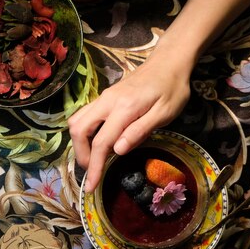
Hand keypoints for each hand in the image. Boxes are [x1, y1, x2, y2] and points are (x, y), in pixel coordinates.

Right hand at [68, 46, 191, 192]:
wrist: (169, 62)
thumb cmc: (172, 89)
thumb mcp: (165, 113)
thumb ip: (140, 131)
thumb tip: (117, 150)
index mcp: (124, 108)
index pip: (100, 142)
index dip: (94, 166)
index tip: (90, 186)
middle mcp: (107, 102)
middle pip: (79, 130)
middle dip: (81, 154)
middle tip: (92, 171)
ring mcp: (103, 98)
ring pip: (77, 120)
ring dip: (79, 143)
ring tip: (92, 158)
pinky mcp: (104, 97)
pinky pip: (84, 115)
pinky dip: (84, 132)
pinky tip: (98, 142)